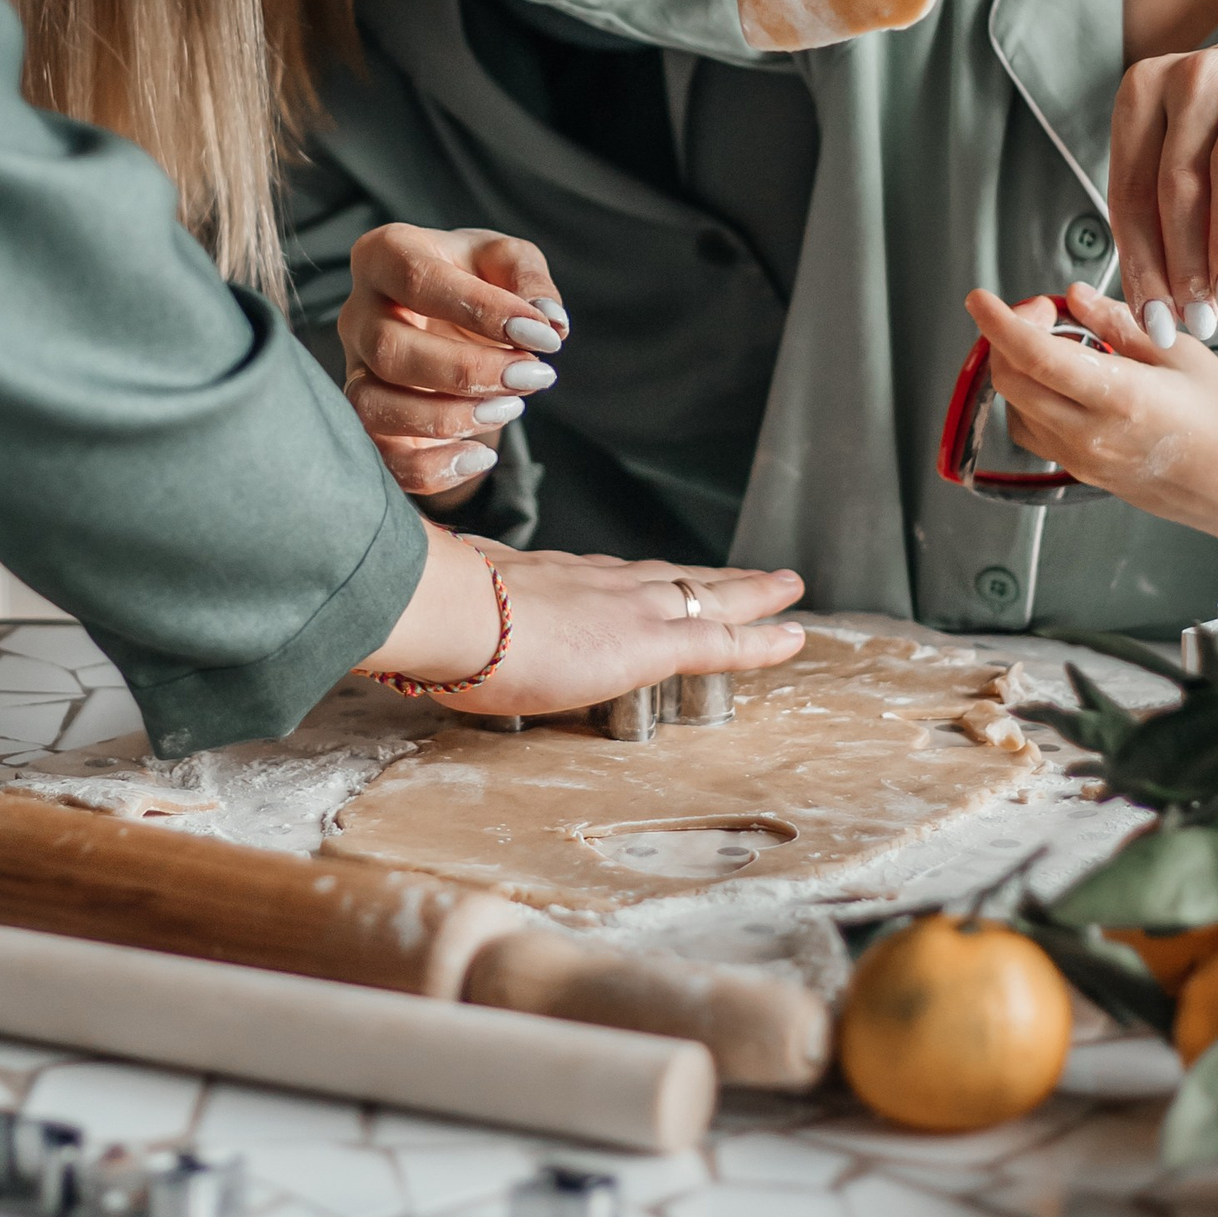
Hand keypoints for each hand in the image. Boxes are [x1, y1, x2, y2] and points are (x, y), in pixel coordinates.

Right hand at [339, 224, 568, 504]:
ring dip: (446, 418)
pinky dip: (432, 468)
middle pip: (389, 349)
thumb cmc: (476, 278)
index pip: (416, 279)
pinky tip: (480, 456)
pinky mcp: (370, 422)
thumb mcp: (506, 260)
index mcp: (386, 255)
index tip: (542, 334)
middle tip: (533, 376)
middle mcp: (359, 315)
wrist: (451, 318)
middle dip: (467, 372)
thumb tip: (550, 320)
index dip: (480, 309)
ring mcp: (357, 371)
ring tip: (510, 409)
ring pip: (373, 406)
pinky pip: (383, 458)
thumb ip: (528, 278)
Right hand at [364, 524, 806, 717]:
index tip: (661, 580)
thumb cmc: (431, 616)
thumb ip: (454, 618)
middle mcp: (598, 582)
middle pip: (672, 577)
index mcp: (550, 577)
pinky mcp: (648, 642)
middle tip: (755, 574)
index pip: (612, 577)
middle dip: (714, 577)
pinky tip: (793, 638)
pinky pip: (720, 642)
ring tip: (787, 590)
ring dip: (751, 595)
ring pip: (708, 597)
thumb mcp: (446, 609)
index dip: (645, 580)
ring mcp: (628, 607)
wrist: (448, 610)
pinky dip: (761, 640)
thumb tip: (425, 631)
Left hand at [962, 284, 1217, 589]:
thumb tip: (1073, 296)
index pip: (1035, 356)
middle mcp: (1092, 435)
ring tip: (1060, 345)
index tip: (980, 298)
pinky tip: (1063, 381)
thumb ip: (1117, 323)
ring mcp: (1083, 460)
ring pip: (1016, 407)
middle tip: (1043, 312)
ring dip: (1019, 369)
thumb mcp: (1180, 354)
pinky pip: (1034, 431)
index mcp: (1119, 397)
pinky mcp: (1083, 474)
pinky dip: (1031, 399)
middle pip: (1011, 381)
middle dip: (1009, 337)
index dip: (999, 323)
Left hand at [1107, 0, 1217, 336]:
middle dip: (1184, 265)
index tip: (1156, 321)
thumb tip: (1148, 310)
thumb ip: (1158, 213)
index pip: (1129, 196)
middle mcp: (1184, 78)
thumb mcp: (1180, 156)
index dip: (1141, 265)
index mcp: (1139, 98)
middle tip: (1201, 320)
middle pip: (1175, 186)